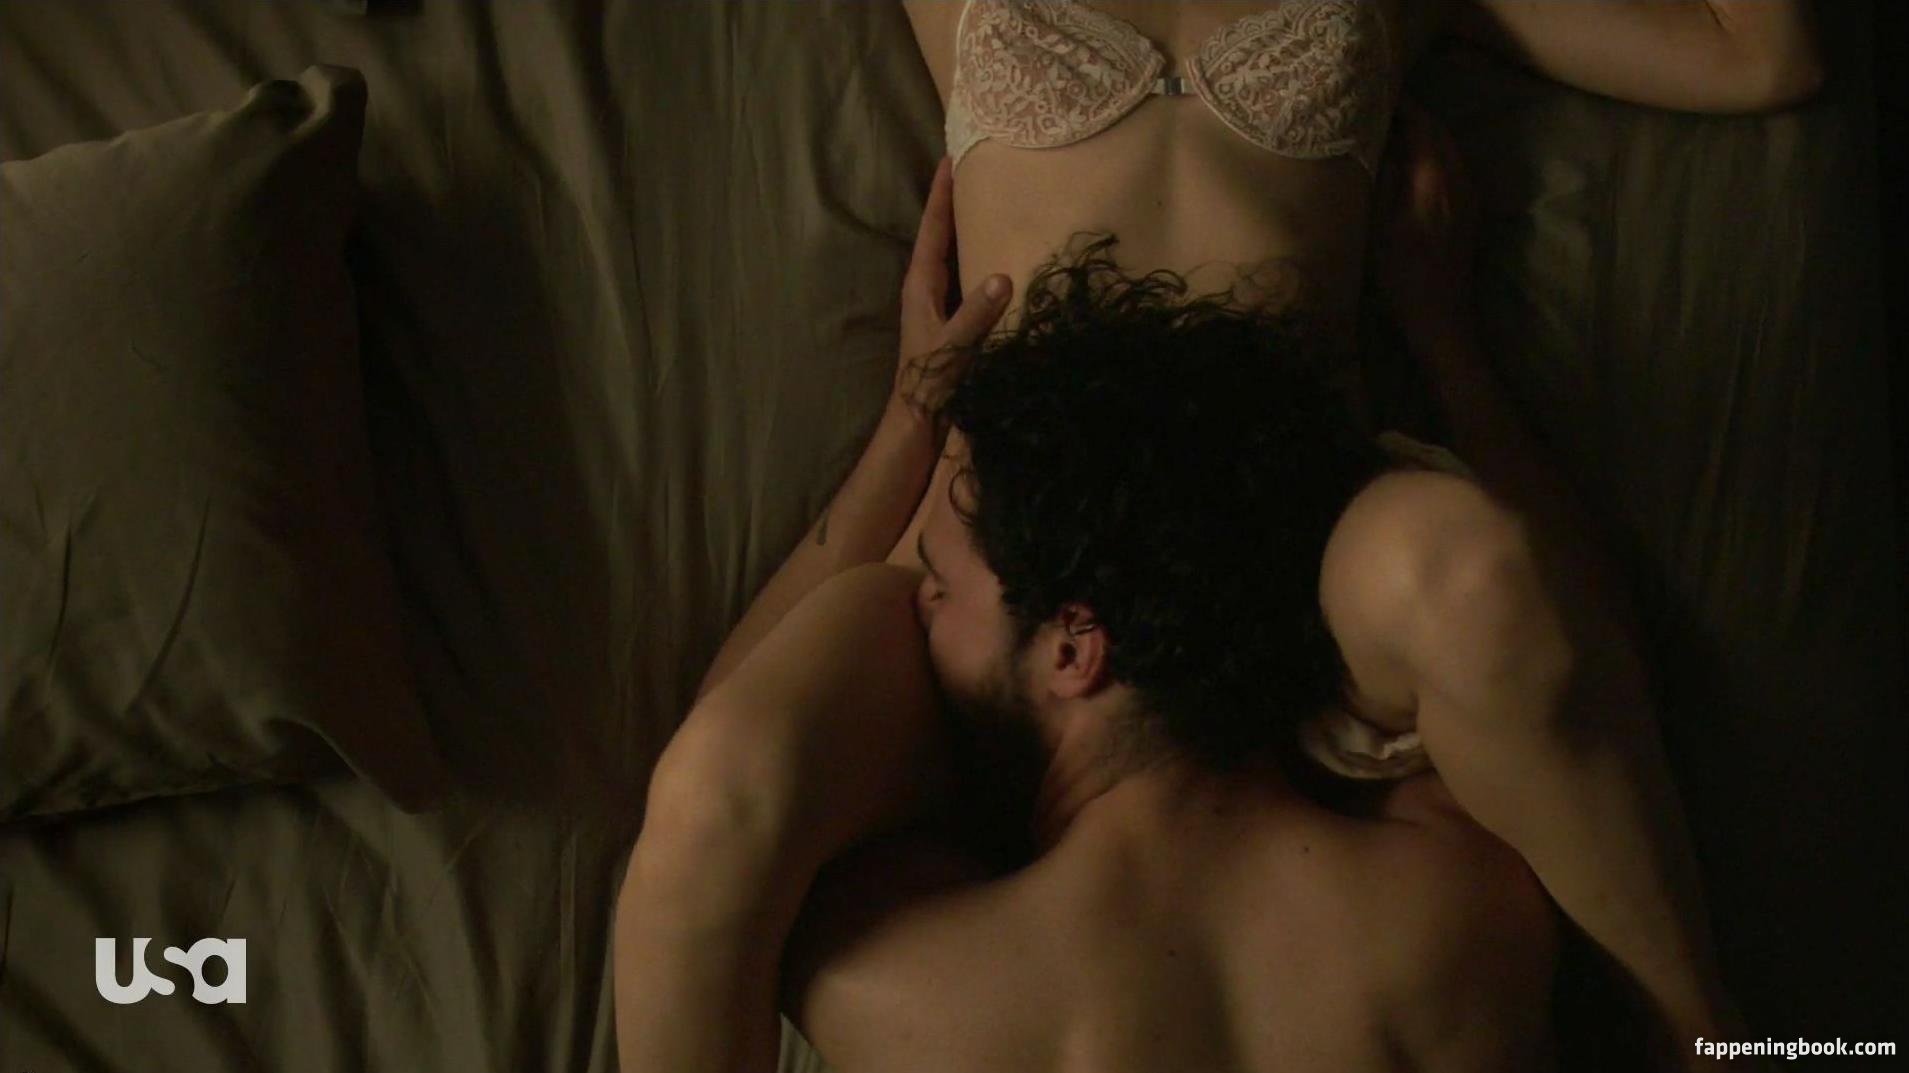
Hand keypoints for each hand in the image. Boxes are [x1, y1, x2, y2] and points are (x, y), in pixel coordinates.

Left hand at [891, 156, 1012, 437]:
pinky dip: (983, 258)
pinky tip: (1003, 254)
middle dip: (957, 201)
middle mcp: (928, 288)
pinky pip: (969, 277)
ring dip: (971, 229)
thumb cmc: (929, 384)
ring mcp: (941, 303)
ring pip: (956, 254)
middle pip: (942, 233)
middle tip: (978, 168)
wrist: (919, 421)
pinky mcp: (955, 319)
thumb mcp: (953, 346)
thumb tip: (1002, 277)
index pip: (932, 228)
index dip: (942, 193)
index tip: (952, 158)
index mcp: (920, 285)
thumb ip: (976, 314)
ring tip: (993, 200)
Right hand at [1373, 99, 1477, 342]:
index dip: (1403, 108)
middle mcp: (1460, 180)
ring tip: (1392, 134)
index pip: (1424, 127)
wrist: (1441, 316)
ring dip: (1424, 138)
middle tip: (1382, 111)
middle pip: (1440, 135)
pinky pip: (1452, 169)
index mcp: (1437, 179)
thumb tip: (1382, 144)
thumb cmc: (1403, 274)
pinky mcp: (1469, 212)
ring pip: (1448, 151)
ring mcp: (1469, 197)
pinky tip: (1411, 166)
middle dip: (1415, 119)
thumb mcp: (1380, 226)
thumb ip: (1384, 178)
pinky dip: (1432, 157)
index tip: (1377, 97)